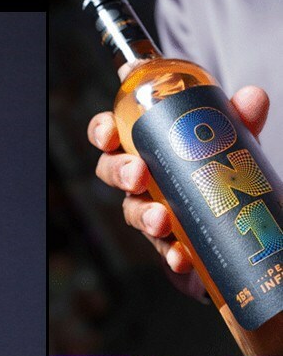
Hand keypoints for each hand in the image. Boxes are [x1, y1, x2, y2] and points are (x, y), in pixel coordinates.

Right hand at [88, 86, 269, 274]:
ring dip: (143, 215)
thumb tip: (251, 99)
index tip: (110, 135)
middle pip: (112, 172)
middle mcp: (142, 179)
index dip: (102, 131)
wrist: (244, 223)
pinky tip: (181, 256)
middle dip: (120, 172)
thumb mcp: (233, 144)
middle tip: (138, 175)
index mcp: (148, 147)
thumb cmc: (223, 173)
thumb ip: (239, 122)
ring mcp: (151, 212)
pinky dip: (170, 252)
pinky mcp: (168, 245)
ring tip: (162, 220)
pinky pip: (162, 249)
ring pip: (133, 211)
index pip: (112, 134)